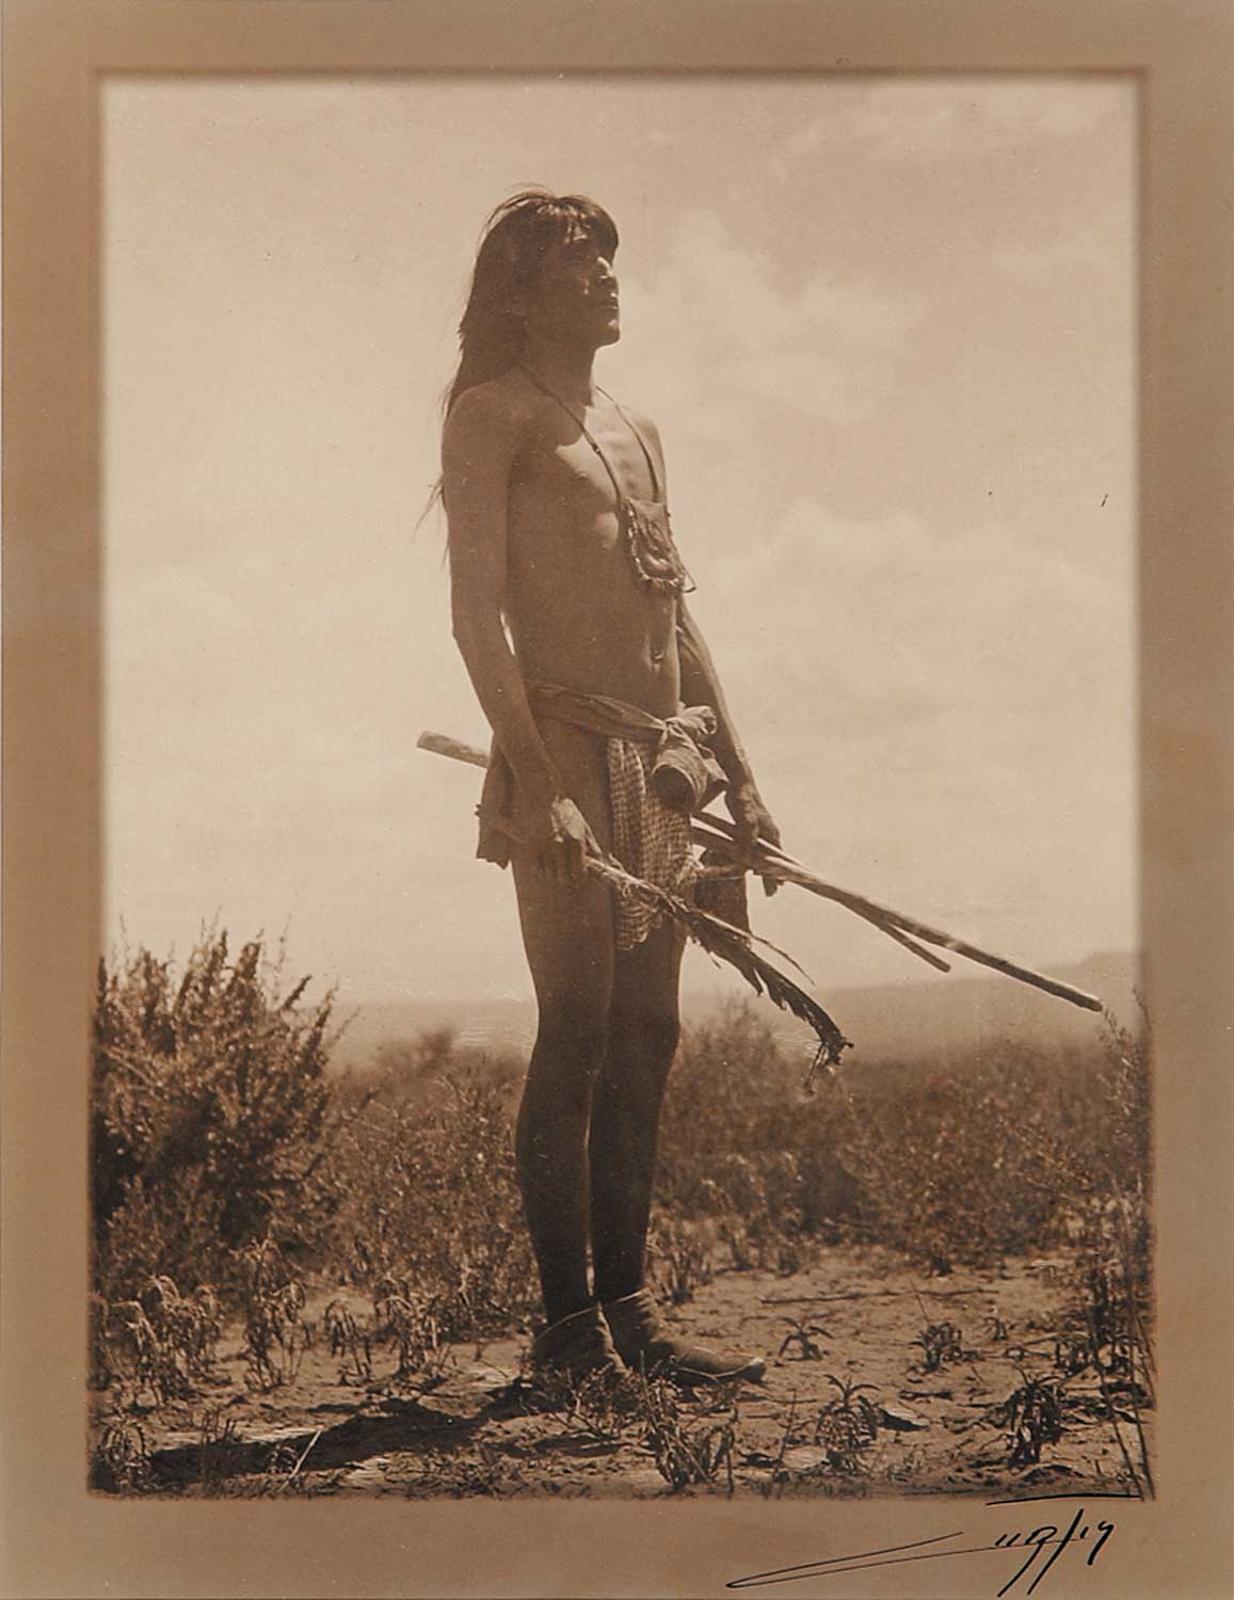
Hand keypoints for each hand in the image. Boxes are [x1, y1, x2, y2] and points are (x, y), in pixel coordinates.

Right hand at [528, 795, 593, 883]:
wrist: (540, 795)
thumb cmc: (564, 810)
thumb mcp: (583, 826)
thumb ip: (592, 847)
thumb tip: (604, 864)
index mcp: (576, 841)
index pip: (579, 873)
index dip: (580, 876)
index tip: (579, 873)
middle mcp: (559, 846)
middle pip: (563, 878)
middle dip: (567, 877)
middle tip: (567, 869)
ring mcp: (543, 848)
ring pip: (549, 874)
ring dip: (553, 871)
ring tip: (555, 859)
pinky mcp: (530, 847)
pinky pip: (536, 868)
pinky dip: (541, 867)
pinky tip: (544, 856)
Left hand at [725, 779, 782, 895]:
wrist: (741, 782)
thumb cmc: (743, 799)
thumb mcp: (745, 819)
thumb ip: (748, 835)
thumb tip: (749, 851)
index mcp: (771, 833)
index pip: (778, 859)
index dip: (776, 875)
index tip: (778, 889)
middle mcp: (770, 833)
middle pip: (775, 859)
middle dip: (775, 875)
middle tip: (774, 891)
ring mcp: (763, 830)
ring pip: (767, 854)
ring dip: (767, 868)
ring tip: (769, 882)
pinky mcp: (754, 828)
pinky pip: (759, 848)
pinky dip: (758, 858)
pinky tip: (753, 863)